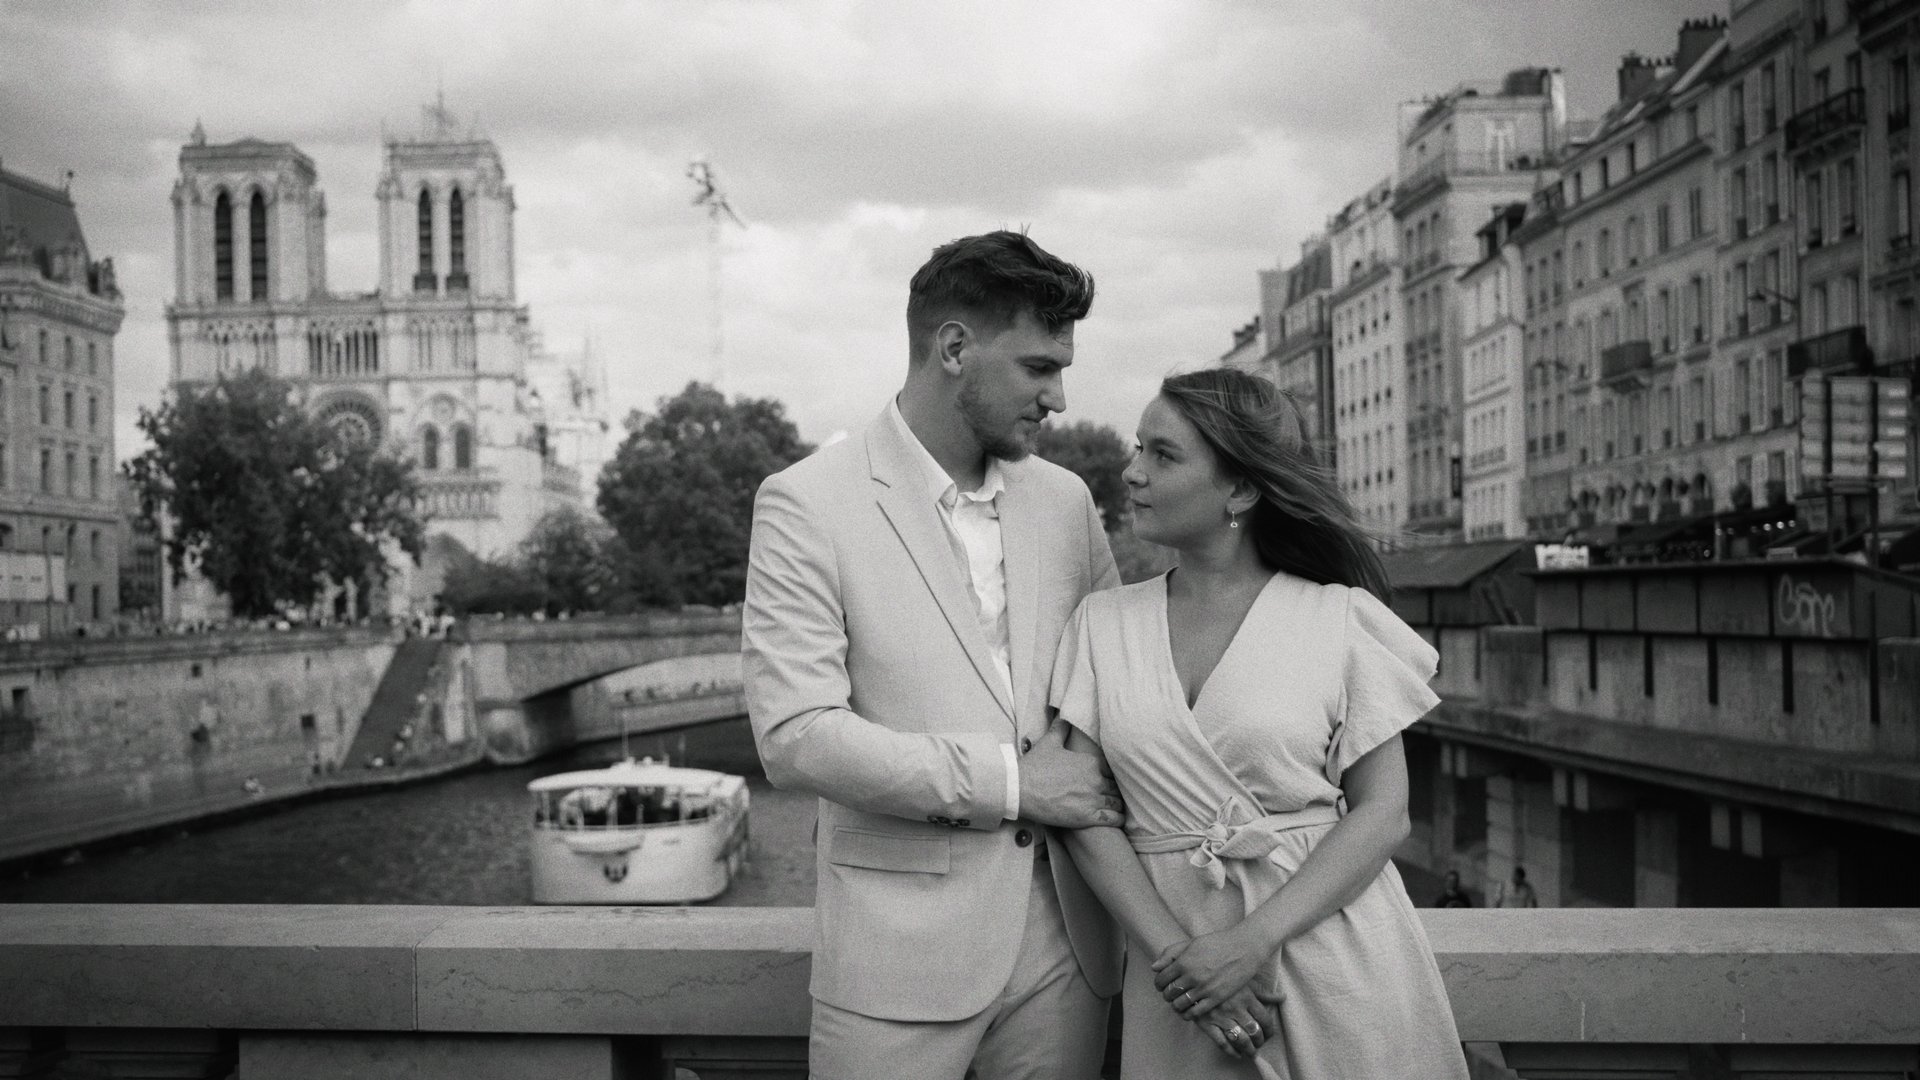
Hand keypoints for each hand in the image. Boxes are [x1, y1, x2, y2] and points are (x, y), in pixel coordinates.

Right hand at [1017, 722, 1123, 827]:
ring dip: (1117, 806)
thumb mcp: (1049, 742)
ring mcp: (1093, 799)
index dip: (1109, 776)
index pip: (1111, 770)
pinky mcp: (1088, 817)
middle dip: (1114, 792)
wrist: (1019, 788)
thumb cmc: (1034, 766)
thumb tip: (1063, 715)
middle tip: (1111, 797)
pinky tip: (1117, 820)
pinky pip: (1113, 819)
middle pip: (1115, 787)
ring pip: (1116, 803)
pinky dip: (1118, 819)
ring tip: (1115, 809)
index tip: (1107, 781)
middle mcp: (1095, 779)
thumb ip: (1061, 728)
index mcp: (1090, 762)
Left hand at [1153, 927, 1268, 1018]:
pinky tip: (1189, 1011)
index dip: (1159, 984)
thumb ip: (1171, 954)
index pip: (1161, 979)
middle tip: (1171, 994)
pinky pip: (1196, 1012)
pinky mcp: (1216, 998)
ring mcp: (1204, 988)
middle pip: (1169, 993)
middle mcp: (1191, 976)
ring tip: (1179, 1002)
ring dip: (1176, 1005)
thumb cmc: (1217, 943)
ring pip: (1179, 1005)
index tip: (1162, 985)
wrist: (1244, 948)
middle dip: (1167, 995)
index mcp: (1183, 962)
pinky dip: (1188, 1014)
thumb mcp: (1192, 943)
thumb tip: (1154, 967)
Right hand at [1197, 985, 1278, 1059]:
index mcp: (1246, 997)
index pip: (1265, 1019)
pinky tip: (1237, 1054)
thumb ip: (1264, 993)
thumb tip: (1282, 997)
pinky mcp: (1207, 1023)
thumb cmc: (1224, 981)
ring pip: (1241, 1040)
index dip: (1269, 1031)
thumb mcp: (1245, 983)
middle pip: (1254, 1031)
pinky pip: (1222, 1042)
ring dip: (1249, 1050)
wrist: (1195, 980)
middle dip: (1259, 1041)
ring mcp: (1220, 1017)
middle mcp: (1235, 1008)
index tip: (1269, 1034)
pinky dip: (1231, 1052)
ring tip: (1251, 1052)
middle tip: (1259, 1043)